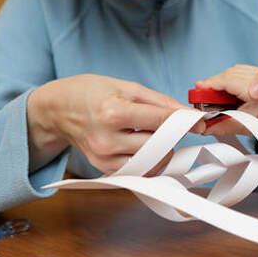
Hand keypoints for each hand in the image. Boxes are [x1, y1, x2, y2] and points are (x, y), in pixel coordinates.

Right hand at [27, 74, 203, 173]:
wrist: (57, 110)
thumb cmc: (91, 92)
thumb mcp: (125, 86)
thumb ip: (159, 101)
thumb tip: (187, 114)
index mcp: (113, 113)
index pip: (160, 121)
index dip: (184, 121)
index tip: (199, 122)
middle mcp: (107, 139)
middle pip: (158, 145)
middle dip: (172, 135)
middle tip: (172, 126)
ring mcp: (104, 158)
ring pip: (152, 162)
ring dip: (162, 150)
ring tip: (155, 134)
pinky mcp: (104, 169)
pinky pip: (139, 170)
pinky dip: (149, 159)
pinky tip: (144, 145)